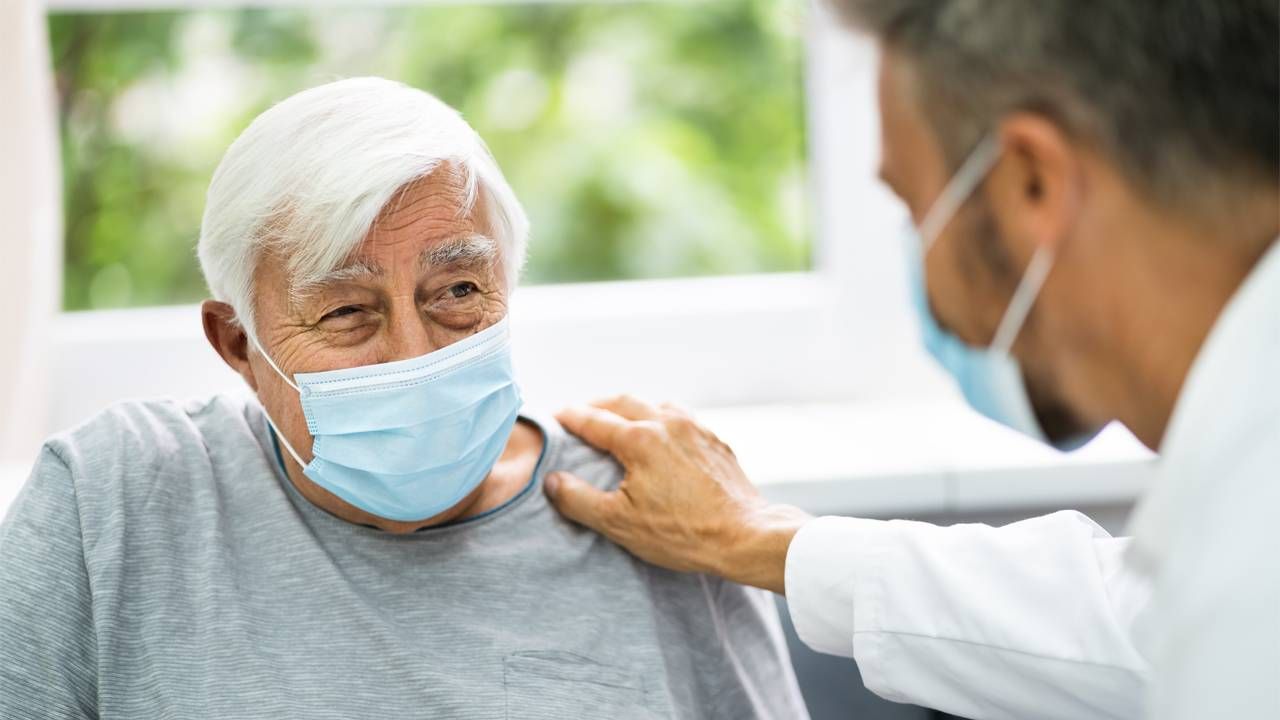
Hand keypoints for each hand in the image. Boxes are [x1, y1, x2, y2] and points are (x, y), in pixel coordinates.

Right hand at [544, 395, 811, 593]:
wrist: (744, 536)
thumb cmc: (682, 533)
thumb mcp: (619, 523)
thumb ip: (579, 499)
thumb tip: (552, 480)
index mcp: (640, 439)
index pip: (593, 420)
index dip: (569, 417)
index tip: (554, 416)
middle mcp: (667, 423)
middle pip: (623, 401)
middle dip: (597, 405)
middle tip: (580, 414)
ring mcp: (695, 429)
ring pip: (655, 403)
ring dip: (632, 407)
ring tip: (619, 419)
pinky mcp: (715, 441)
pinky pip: (681, 417)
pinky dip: (660, 417)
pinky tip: (661, 434)